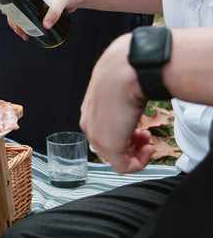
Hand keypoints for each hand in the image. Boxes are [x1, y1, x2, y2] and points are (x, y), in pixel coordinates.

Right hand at [6, 0, 78, 38]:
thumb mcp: (61, 0)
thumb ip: (54, 12)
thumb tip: (45, 26)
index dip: (9, 10)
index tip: (13, 22)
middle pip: (17, 6)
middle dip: (15, 21)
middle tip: (21, 33)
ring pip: (23, 11)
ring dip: (21, 24)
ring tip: (25, 36)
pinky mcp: (41, 4)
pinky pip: (30, 13)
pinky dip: (28, 22)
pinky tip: (28, 31)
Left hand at [80, 33, 152, 173]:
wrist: (126, 69)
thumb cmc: (126, 69)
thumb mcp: (118, 81)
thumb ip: (121, 89)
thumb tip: (134, 84)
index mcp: (90, 108)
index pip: (103, 130)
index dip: (123, 131)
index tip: (139, 125)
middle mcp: (89, 123)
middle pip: (107, 145)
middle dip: (129, 142)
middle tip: (145, 134)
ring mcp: (97, 136)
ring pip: (114, 158)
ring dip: (135, 152)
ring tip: (147, 139)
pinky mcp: (109, 146)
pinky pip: (123, 167)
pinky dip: (139, 163)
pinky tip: (148, 148)